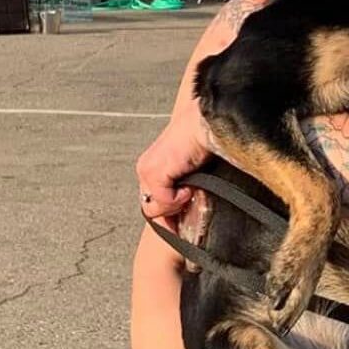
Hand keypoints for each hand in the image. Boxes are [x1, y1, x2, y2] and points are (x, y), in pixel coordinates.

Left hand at [138, 102, 212, 218]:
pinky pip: (164, 202)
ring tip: (191, 192)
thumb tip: (187, 205)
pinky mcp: (155, 174)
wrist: (204, 123)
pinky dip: (179, 200)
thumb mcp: (189, 168)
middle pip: (150, 208)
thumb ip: (182, 184)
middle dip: (168, 216)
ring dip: (175, 206)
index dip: (166, 215)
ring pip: (155, 209)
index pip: (151, 201)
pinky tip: (190, 186)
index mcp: (150, 166)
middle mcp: (144, 169)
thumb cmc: (203, 140)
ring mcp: (147, 172)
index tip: (180, 226)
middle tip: (187, 215)